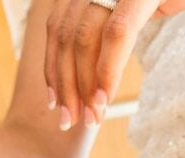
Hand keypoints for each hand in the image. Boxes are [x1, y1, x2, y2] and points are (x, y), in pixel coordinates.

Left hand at [44, 0, 184, 128]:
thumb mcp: (132, 10)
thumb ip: (104, 30)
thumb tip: (83, 72)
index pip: (57, 28)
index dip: (53, 67)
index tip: (55, 102)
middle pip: (65, 37)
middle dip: (65, 84)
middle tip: (70, 120)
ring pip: (84, 40)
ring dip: (84, 85)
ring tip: (92, 116)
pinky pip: (116, 35)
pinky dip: (107, 71)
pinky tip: (105, 99)